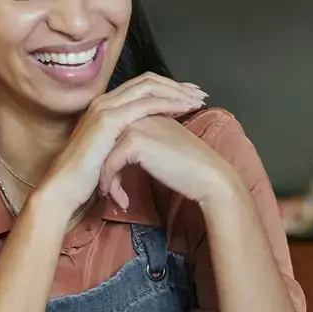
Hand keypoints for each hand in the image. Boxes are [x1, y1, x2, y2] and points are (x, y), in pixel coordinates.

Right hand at [33, 73, 205, 215]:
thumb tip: (147, 139)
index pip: (141, 86)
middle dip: (176, 85)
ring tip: (197, 99)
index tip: (188, 95)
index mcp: (105, 106)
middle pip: (147, 81)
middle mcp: (104, 100)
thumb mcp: (110, 150)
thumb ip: (125, 139)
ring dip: (176, 92)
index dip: (167, 88)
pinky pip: (145, 104)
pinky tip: (184, 108)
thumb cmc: (86, 175)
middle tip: (199, 93)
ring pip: (149, 88)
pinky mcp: (109, 119)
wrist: (65, 187)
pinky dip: (168, 103)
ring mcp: (105, 107)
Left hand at [99, 115, 241, 210]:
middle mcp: (139, 113)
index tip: (112, 180)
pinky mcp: (135, 142)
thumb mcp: (162, 145)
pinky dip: (112, 184)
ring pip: (105, 153)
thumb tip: (122, 154)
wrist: (208, 176)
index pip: (115, 131)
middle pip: (106, 141)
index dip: (109, 157)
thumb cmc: (189, 166)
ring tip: (112, 197)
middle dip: (104, 168)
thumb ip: (144, 140)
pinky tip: (121, 200)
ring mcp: (135, 125)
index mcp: (147, 111)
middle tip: (106, 191)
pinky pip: (111, 164)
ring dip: (107, 179)